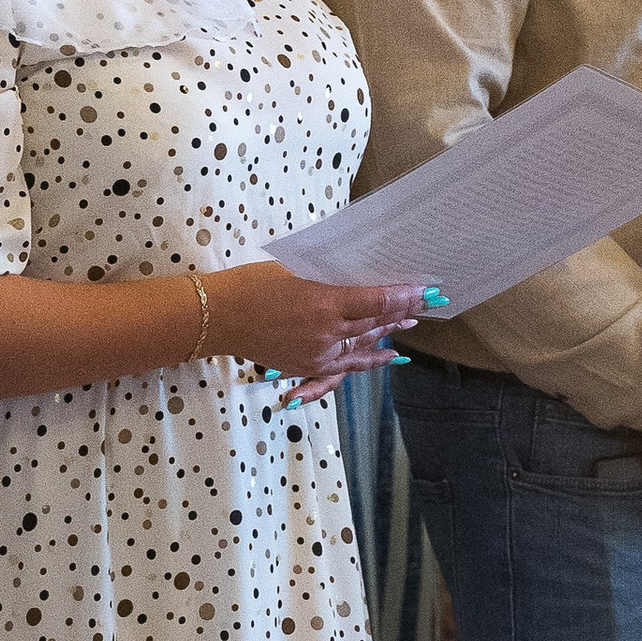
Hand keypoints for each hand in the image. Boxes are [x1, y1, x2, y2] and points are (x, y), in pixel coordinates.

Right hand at [204, 261, 426, 394]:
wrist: (218, 318)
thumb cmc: (252, 285)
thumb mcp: (295, 273)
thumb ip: (326, 283)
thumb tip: (351, 282)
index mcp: (325, 303)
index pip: (376, 302)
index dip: (403, 297)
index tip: (423, 290)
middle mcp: (327, 333)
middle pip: (373, 324)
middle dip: (400, 313)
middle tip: (423, 305)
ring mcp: (317, 354)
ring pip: (362, 346)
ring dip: (386, 335)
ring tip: (408, 327)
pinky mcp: (306, 367)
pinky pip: (343, 366)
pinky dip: (366, 360)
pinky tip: (384, 356)